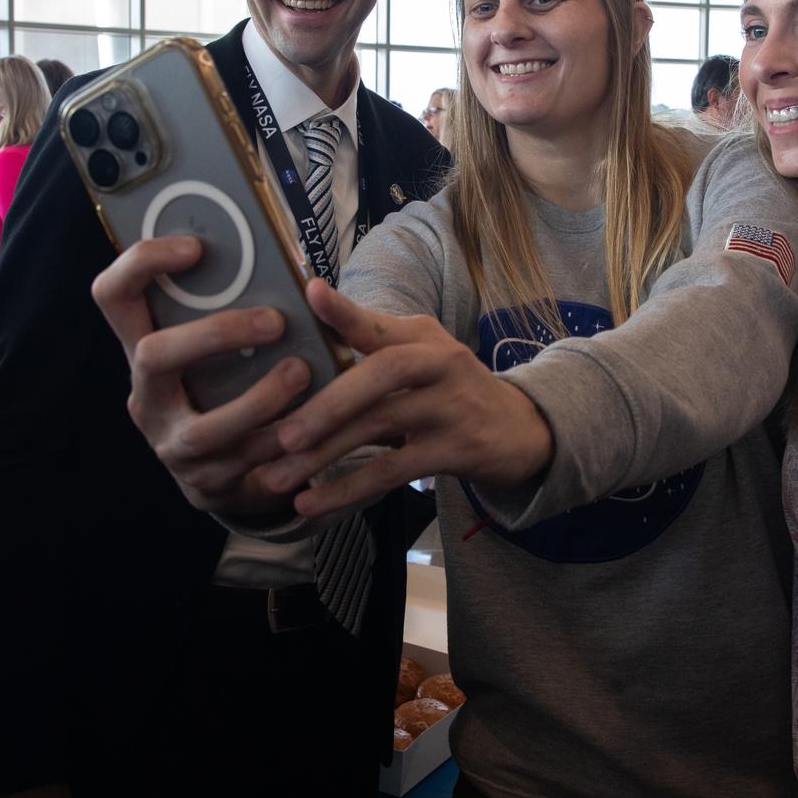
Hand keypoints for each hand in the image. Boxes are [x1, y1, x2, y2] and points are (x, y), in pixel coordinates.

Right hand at [87, 236, 300, 515]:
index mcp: (141, 348)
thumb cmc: (226, 387)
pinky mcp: (204, 483)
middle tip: (275, 320)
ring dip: (259, 399)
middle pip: (152, 356)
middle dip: (215, 335)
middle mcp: (145, 396)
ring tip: (302, 372)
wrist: (222, 475)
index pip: (113, 295)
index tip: (195, 247)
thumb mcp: (215, 351)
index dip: (142, 264)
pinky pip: (245, 465)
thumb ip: (229, 312)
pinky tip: (313, 427)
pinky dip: (283, 442)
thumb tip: (284, 263)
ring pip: (206, 428)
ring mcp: (170, 444)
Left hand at [251, 280, 553, 519]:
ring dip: (325, 452)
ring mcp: (450, 406)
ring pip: (381, 425)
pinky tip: (310, 503)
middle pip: (382, 372)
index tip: (310, 293)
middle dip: (329, 403)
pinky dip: (347, 488)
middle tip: (282, 433)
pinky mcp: (456, 449)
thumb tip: (301, 353)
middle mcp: (439, 363)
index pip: (378, 321)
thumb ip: (375, 349)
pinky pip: (392, 470)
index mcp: (422, 337)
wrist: (521, 430)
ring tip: (276, 476)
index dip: (344, 311)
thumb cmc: (452, 391)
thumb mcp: (423, 358)